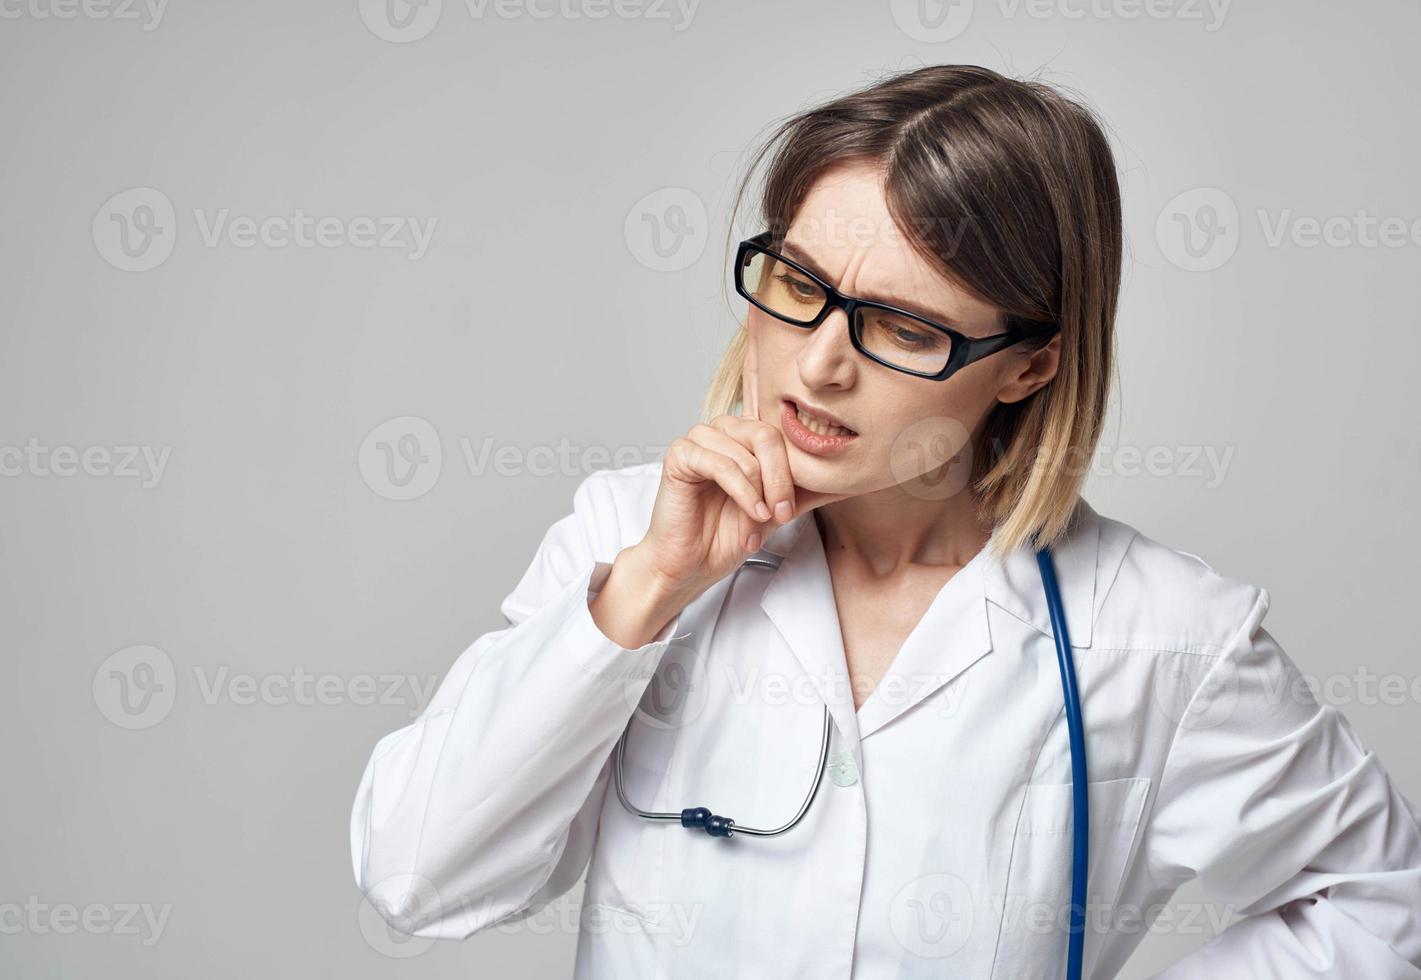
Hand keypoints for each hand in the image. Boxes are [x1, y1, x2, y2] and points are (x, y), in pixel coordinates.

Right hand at [631, 327, 853, 596]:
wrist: (691, 565)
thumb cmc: (727, 535)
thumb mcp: (780, 510)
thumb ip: (812, 491)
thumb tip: (854, 481)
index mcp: (745, 436)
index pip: (783, 435)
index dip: (794, 473)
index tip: (792, 509)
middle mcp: (723, 431)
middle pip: (768, 435)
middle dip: (781, 480)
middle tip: (782, 514)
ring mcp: (699, 440)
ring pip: (747, 452)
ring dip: (760, 492)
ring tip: (760, 521)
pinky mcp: (680, 455)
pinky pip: (720, 463)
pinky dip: (741, 491)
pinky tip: (749, 513)